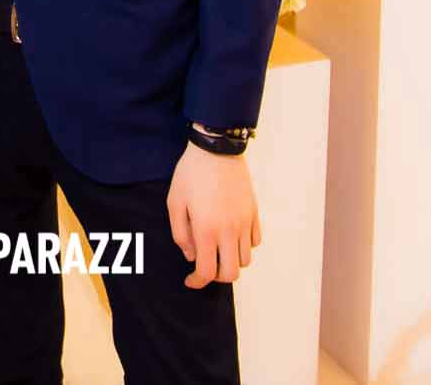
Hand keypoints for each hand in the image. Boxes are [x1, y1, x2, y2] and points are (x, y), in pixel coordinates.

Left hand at [167, 141, 260, 287]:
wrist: (216, 148)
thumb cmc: (190, 174)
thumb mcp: (174, 202)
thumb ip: (180, 234)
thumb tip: (191, 256)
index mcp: (207, 230)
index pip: (208, 272)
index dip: (198, 282)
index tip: (190, 280)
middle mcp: (229, 230)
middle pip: (232, 273)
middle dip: (217, 276)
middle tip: (205, 266)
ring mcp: (245, 222)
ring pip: (247, 259)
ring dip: (232, 261)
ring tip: (219, 249)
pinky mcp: (254, 212)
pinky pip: (256, 241)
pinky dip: (245, 245)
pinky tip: (232, 235)